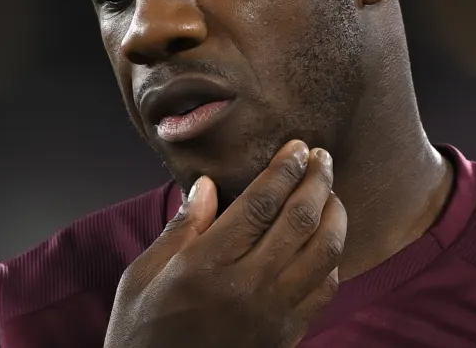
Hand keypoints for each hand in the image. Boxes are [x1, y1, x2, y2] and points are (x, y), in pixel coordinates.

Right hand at [104, 140, 345, 347]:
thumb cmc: (141, 332)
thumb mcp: (143, 276)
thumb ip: (180, 229)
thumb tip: (206, 186)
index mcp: (206, 266)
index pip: (260, 204)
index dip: (284, 170)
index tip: (296, 147)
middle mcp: (246, 288)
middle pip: (300, 221)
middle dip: (317, 181)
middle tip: (322, 157)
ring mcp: (272, 315)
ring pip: (323, 253)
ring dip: (334, 216)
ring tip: (331, 193)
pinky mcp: (286, 337)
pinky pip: (324, 291)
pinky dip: (332, 260)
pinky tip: (325, 243)